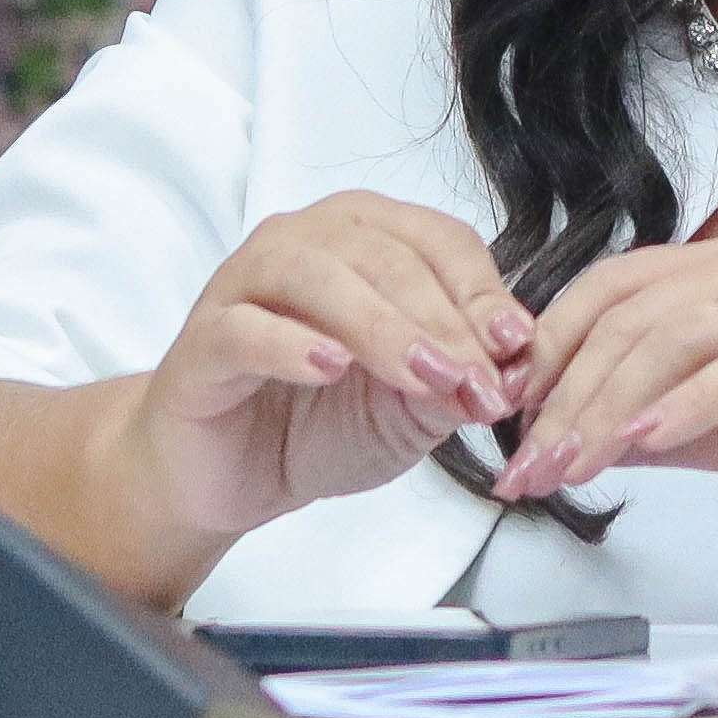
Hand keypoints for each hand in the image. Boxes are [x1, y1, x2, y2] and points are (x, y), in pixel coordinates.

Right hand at [119, 192, 540, 567]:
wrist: (228, 477)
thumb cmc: (315, 424)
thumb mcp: (410, 410)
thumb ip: (456, 382)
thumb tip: (511, 371)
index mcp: (362, 239)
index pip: (437, 239)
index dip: (482, 290)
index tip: (515, 346)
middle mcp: (302, 242)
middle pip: (383, 254)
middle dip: (441, 320)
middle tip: (475, 381)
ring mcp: (243, 285)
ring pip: (317, 276)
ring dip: (380, 326)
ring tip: (421, 375)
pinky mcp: (203, 339)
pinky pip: (246, 328)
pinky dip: (292, 344)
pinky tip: (330, 367)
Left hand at [491, 234, 717, 510]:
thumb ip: (680, 424)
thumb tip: (597, 442)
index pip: (611, 291)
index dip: (547, 352)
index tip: (507, 421)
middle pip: (625, 315)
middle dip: (558, 395)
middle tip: (520, 466)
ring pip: (670, 338)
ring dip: (603, 409)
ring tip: (563, 467)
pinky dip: (682, 407)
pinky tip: (639, 446)